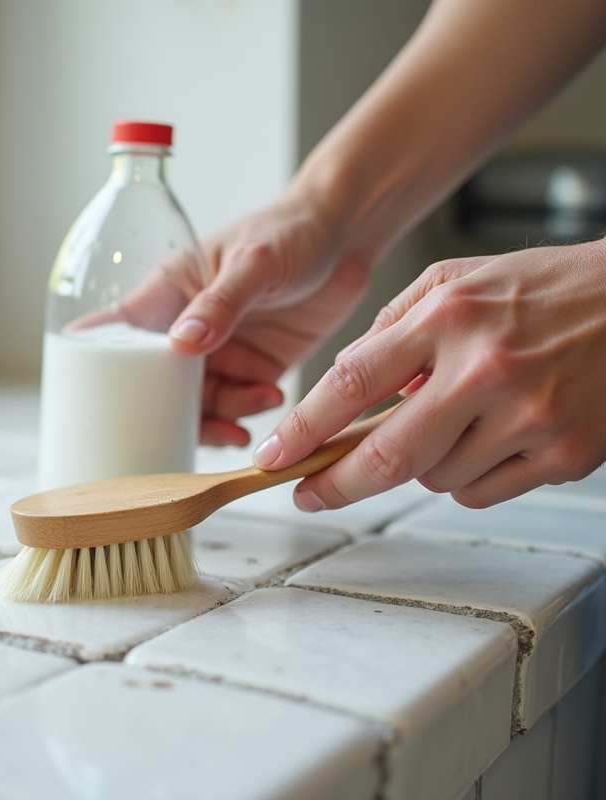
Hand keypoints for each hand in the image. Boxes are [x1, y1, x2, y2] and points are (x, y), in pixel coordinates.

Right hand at [110, 186, 375, 445]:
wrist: (348, 239)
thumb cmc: (291, 230)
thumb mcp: (254, 262)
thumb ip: (221, 302)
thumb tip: (183, 342)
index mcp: (165, 295)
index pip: (111, 333)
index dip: (91, 365)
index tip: (87, 399)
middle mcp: (183, 328)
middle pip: (152, 385)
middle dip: (164, 411)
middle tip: (191, 425)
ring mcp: (216, 352)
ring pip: (194, 404)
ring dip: (214, 417)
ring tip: (246, 410)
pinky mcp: (251, 368)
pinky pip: (235, 405)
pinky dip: (245, 412)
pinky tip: (268, 398)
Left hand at [253, 238, 605, 509]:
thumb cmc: (548, 289)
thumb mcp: (457, 280)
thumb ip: (394, 327)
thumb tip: (345, 382)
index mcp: (450, 318)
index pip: (352, 382)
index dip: (303, 427)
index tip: (274, 455)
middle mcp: (487, 369)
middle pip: (386, 455)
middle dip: (335, 483)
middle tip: (308, 493)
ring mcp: (530, 417)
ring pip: (434, 479)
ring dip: (421, 465)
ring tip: (452, 423)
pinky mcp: (565, 455)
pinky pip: (481, 492)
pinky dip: (468, 476)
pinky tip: (490, 437)